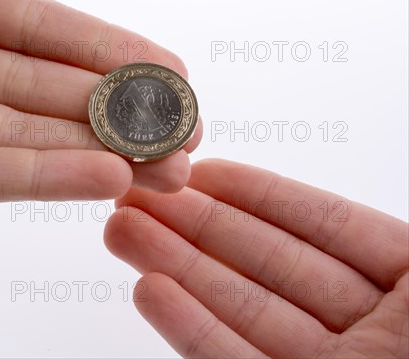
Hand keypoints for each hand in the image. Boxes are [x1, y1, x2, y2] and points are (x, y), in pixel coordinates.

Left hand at [0, 0, 200, 208]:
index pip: (37, 27)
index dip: (110, 51)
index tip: (171, 75)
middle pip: (38, 88)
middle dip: (118, 112)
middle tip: (187, 133)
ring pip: (15, 136)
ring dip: (94, 152)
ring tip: (166, 166)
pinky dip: (37, 179)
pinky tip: (103, 180)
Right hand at [105, 159, 407, 357]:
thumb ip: (388, 246)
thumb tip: (333, 212)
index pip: (326, 229)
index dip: (260, 195)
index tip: (204, 172)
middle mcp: (372, 335)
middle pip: (270, 266)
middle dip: (199, 227)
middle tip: (140, 198)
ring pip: (244, 314)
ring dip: (178, 269)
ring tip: (125, 233)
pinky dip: (193, 332)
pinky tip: (152, 291)